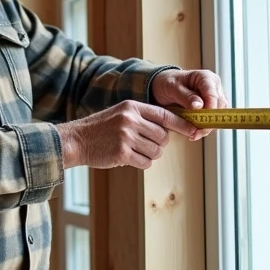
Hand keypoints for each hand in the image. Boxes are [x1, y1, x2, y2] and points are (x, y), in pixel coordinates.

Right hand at [54, 100, 199, 169]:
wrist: (76, 140)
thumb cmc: (101, 129)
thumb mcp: (122, 114)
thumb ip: (144, 118)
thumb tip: (171, 129)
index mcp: (133, 107)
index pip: (165, 115)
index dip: (182, 124)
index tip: (193, 131)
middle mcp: (131, 120)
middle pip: (163, 137)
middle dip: (160, 144)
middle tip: (146, 145)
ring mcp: (126, 136)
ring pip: (156, 151)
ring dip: (149, 155)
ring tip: (134, 151)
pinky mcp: (121, 153)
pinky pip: (145, 162)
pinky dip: (141, 163)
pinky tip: (128, 158)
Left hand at [151, 68, 228, 140]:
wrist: (163, 86)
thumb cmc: (167, 83)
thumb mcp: (172, 88)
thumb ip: (186, 96)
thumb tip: (199, 106)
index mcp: (206, 78)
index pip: (213, 94)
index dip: (210, 109)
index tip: (202, 121)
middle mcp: (214, 87)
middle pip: (219, 107)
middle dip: (208, 121)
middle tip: (195, 132)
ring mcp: (214, 97)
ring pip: (218, 115)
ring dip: (207, 126)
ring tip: (193, 134)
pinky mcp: (211, 107)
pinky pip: (212, 119)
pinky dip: (204, 127)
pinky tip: (195, 132)